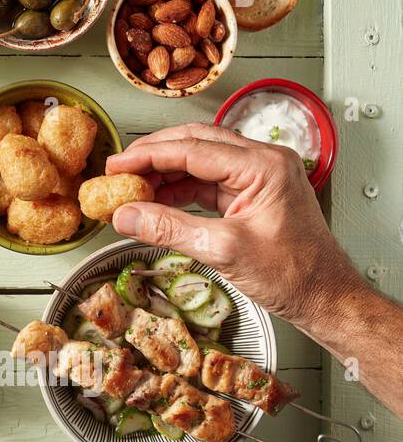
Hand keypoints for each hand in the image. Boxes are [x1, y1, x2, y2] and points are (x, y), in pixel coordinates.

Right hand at [104, 123, 360, 323]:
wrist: (326, 299)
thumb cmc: (294, 275)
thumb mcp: (223, 251)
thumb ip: (169, 228)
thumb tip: (125, 216)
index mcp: (263, 166)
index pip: (192, 149)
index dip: (148, 157)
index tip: (116, 167)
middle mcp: (264, 162)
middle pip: (195, 143)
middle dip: (153, 156)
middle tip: (119, 171)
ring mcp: (259, 177)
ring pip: (200, 160)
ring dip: (164, 173)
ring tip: (132, 189)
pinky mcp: (253, 195)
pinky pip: (208, 182)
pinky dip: (179, 189)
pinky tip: (156, 201)